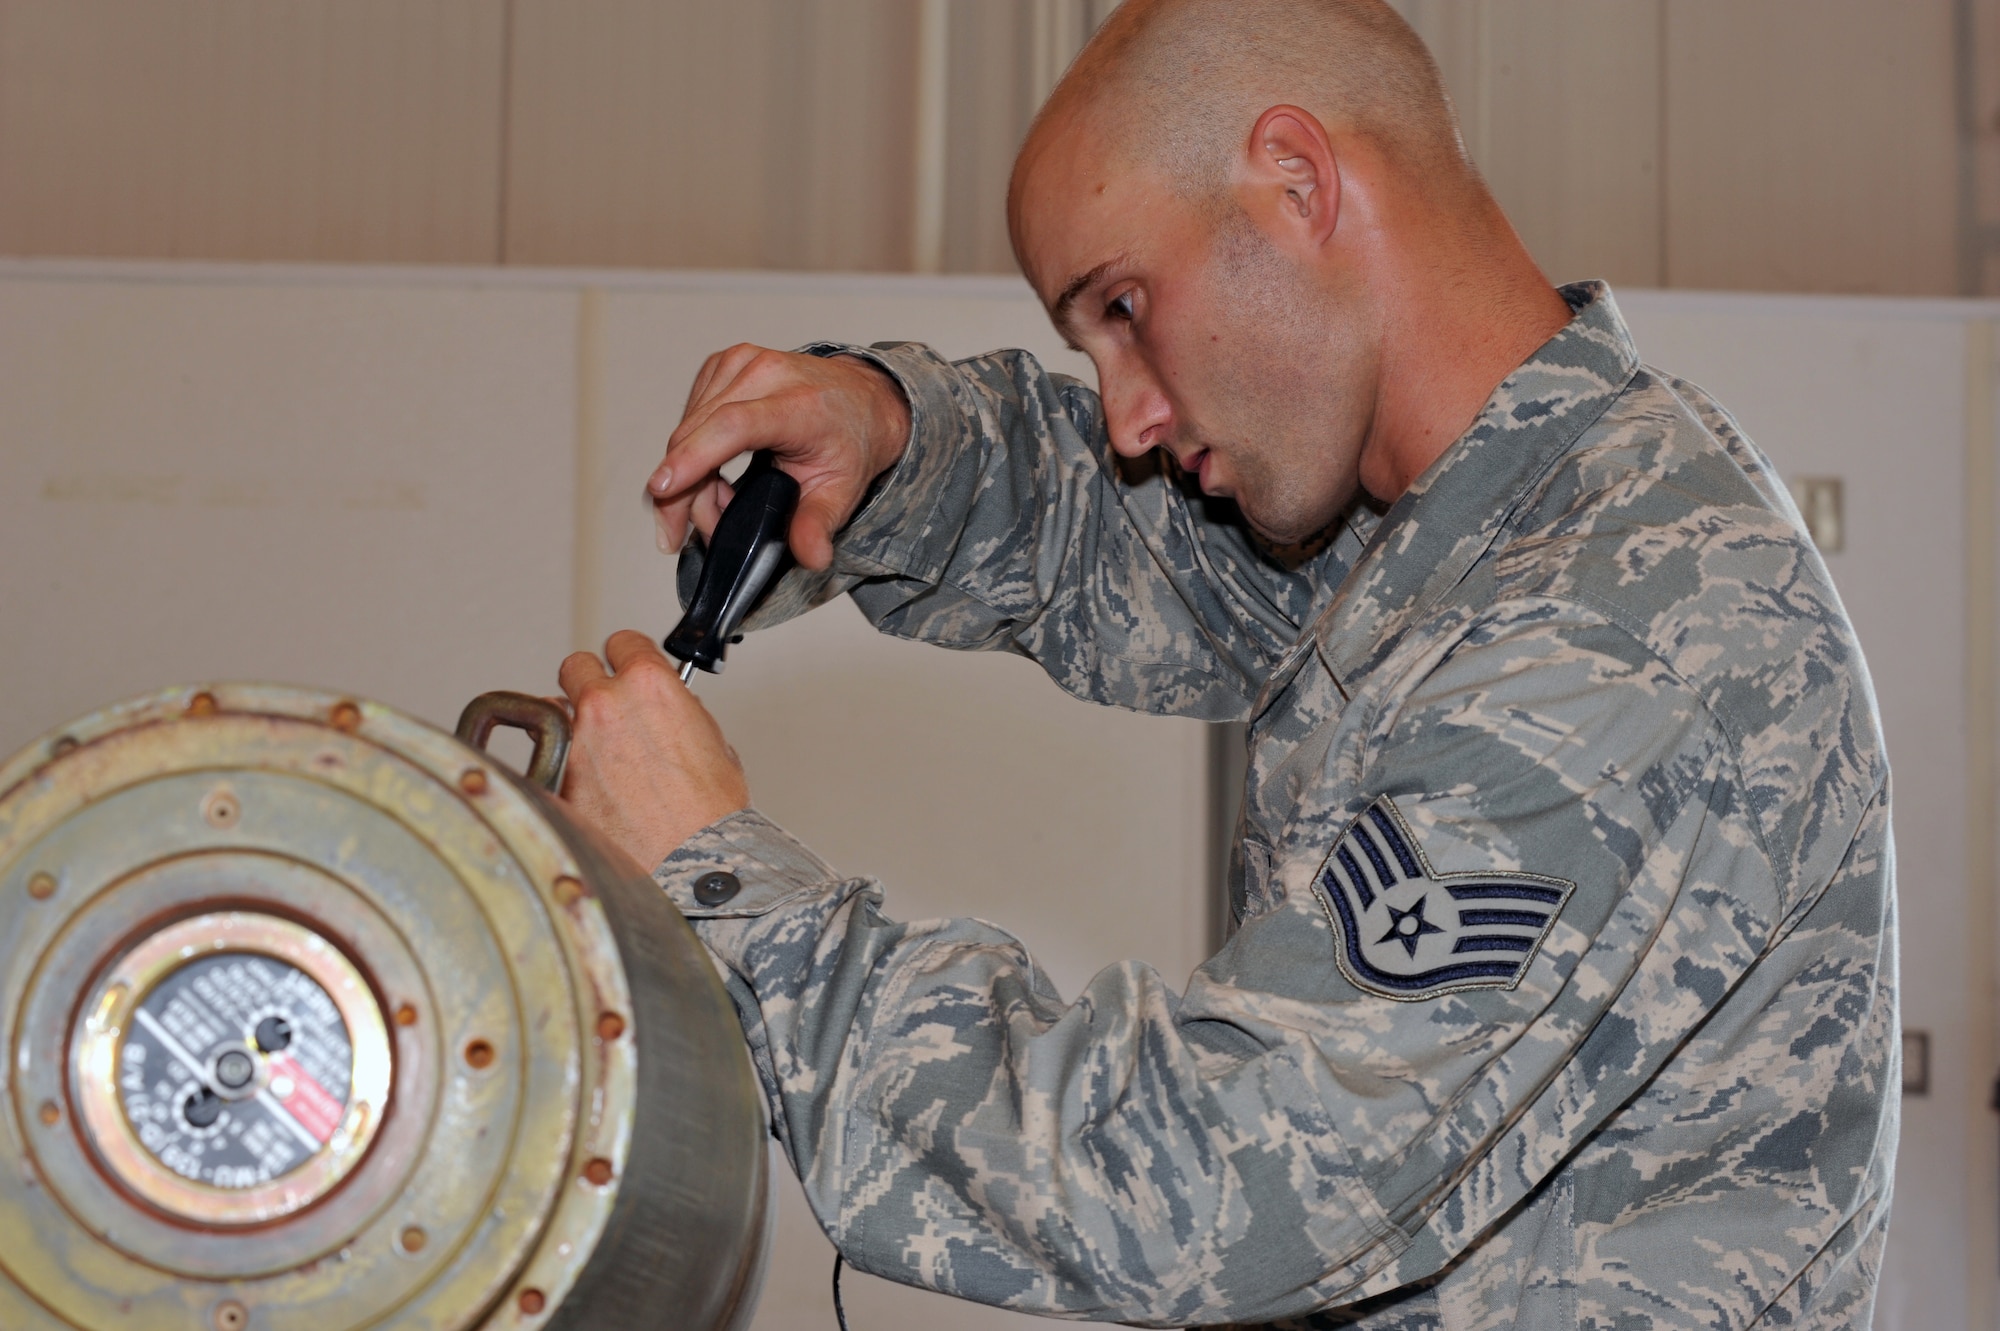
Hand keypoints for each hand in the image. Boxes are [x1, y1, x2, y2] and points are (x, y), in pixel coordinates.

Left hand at [556, 631, 749, 869]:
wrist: (690, 865)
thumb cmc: (710, 815)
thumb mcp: (714, 744)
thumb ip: (682, 712)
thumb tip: (668, 709)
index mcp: (650, 686)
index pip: (624, 641)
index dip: (630, 655)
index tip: (630, 665)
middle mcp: (605, 706)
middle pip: (576, 665)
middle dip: (591, 681)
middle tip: (606, 702)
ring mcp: (576, 743)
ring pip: (555, 709)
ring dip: (573, 722)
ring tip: (597, 750)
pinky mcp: (558, 780)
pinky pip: (552, 759)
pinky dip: (567, 767)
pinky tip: (592, 788)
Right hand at [649, 345, 911, 570]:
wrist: (861, 398)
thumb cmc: (850, 438)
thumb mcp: (844, 490)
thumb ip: (819, 524)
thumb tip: (811, 556)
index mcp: (798, 403)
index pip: (732, 427)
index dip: (692, 459)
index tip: (662, 489)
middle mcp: (765, 373)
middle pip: (696, 436)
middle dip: (681, 494)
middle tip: (684, 535)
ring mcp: (740, 363)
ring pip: (686, 430)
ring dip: (688, 476)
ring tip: (719, 502)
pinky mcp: (723, 364)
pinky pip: (690, 416)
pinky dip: (692, 450)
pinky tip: (714, 471)